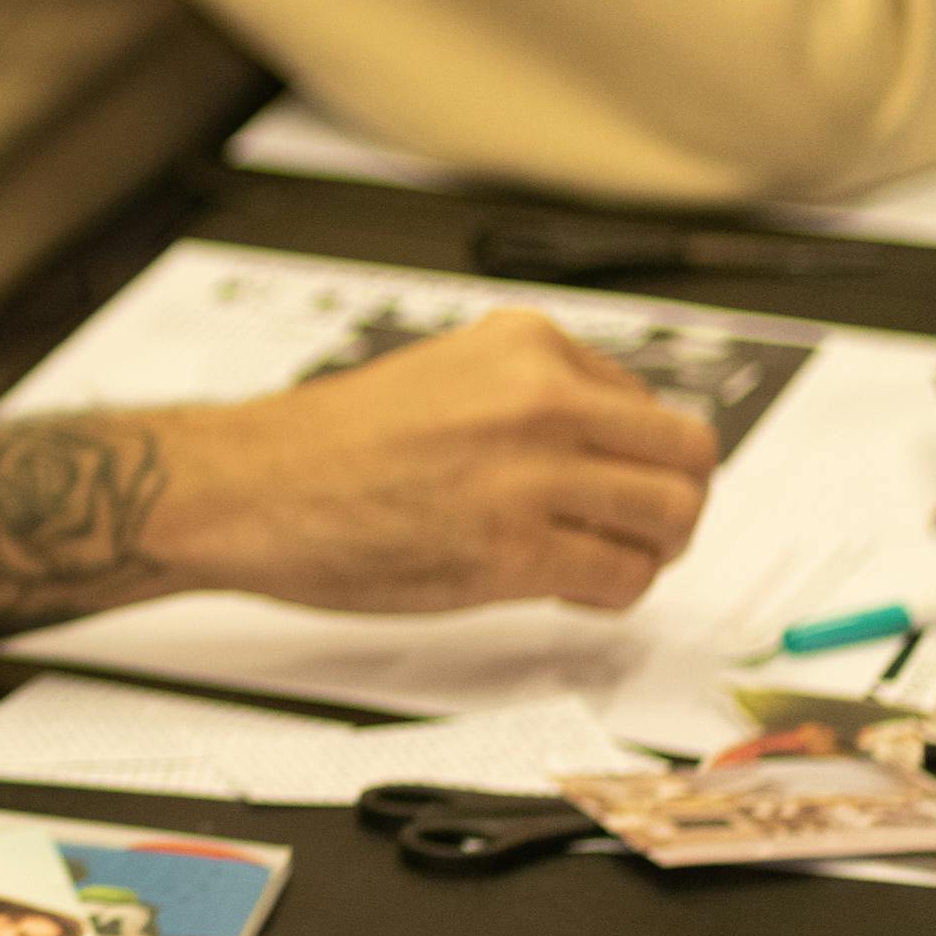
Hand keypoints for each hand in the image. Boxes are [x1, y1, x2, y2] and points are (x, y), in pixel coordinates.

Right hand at [149, 309, 718, 613]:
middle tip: (636, 528)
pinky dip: (608, 592)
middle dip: (674, 502)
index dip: (637, 455)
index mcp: (525, 343)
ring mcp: (532, 474)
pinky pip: (620, 578)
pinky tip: (563, 587)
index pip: (650, 401)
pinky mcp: (515, 551)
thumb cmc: (325, 442)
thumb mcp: (446, 375)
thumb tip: (608, 446)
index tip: (609, 482)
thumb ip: (530, 395)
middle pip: (689, 457)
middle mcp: (541, 397)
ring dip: (649, 551)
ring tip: (599, 559)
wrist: (246, 485)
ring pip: (671, 519)